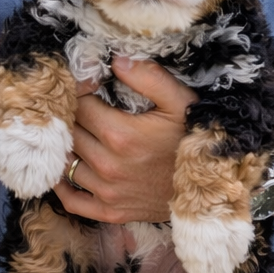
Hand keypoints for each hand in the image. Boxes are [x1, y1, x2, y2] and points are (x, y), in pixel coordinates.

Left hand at [56, 56, 195, 223]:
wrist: (211, 188)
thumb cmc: (193, 141)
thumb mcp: (179, 101)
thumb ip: (148, 77)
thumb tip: (116, 61)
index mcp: (120, 135)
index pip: (79, 106)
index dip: (80, 92)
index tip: (88, 87)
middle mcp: (108, 165)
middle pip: (71, 133)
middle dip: (73, 117)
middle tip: (81, 107)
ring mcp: (108, 192)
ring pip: (67, 162)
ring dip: (69, 146)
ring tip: (78, 133)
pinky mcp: (111, 211)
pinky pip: (73, 201)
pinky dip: (61, 186)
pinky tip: (63, 170)